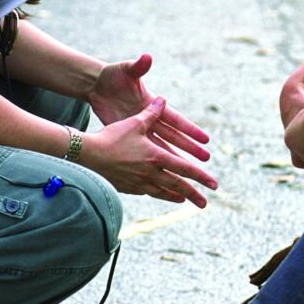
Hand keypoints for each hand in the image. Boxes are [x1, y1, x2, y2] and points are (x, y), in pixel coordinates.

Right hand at [83, 98, 218, 206]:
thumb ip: (151, 112)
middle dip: (193, 194)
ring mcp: (138, 182)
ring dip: (175, 196)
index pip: (185, 169)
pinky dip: (157, 193)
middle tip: (205, 203)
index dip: (201, 176)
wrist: (89, 154)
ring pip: (162, 191)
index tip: (214, 184)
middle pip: (177, 185)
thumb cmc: (112, 136)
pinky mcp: (127, 186)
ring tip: (185, 200)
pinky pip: (147, 191)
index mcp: (156, 156)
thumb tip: (163, 99)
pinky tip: (159, 193)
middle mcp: (151, 172)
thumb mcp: (135, 122)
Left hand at [88, 54, 210, 161]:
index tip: (206, 139)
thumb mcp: (126, 70)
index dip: (190, 129)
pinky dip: (151, 162)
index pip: (175, 119)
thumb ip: (138, 66)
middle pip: (173, 136)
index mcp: (153, 103)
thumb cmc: (114, 75)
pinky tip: (157, 172)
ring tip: (189, 172)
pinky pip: (143, 152)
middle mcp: (150, 118)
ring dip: (174, 158)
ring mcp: (139, 129)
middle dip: (189, 148)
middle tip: (207, 158)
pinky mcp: (127, 135)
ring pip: (161, 147)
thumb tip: (147, 57)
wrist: (96, 85)